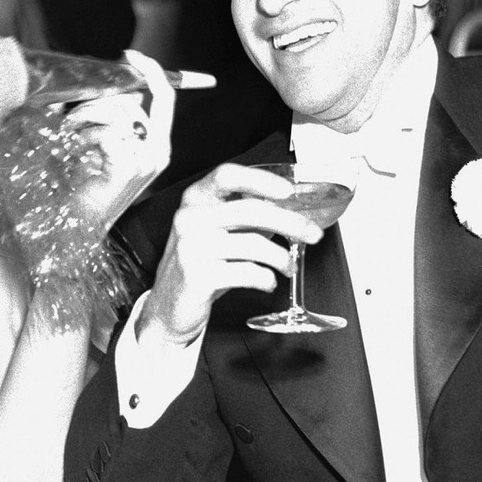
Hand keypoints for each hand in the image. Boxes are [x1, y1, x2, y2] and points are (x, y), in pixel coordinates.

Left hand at [61, 49, 173, 232]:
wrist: (80, 223)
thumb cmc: (87, 185)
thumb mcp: (105, 146)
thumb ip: (114, 119)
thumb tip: (107, 84)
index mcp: (158, 145)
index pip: (165, 98)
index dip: (151, 72)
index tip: (131, 56)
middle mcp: (158, 151)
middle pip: (132, 102)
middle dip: (97, 101)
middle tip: (74, 117)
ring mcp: (146, 160)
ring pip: (117, 114)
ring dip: (87, 119)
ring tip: (74, 137)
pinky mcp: (128, 167)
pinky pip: (108, 132)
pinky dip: (87, 136)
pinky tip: (79, 150)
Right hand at [139, 162, 323, 347]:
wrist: (169, 306)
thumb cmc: (199, 264)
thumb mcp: (217, 231)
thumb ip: (246, 216)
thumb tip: (291, 209)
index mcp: (195, 199)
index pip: (227, 175)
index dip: (261, 180)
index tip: (289, 191)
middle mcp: (190, 218)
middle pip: (250, 209)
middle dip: (290, 222)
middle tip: (312, 234)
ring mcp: (191, 247)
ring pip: (253, 243)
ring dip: (281, 257)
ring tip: (288, 266)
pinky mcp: (197, 277)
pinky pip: (246, 272)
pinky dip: (265, 279)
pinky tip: (267, 282)